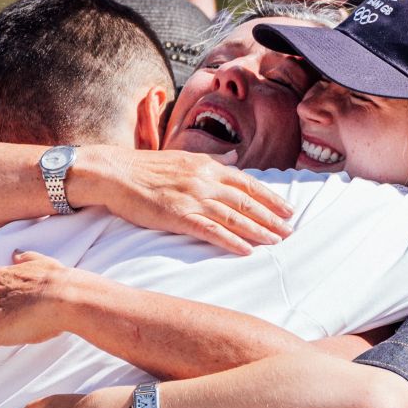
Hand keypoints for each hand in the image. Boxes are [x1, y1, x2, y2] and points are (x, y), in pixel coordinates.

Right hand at [89, 148, 294, 255]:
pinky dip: (231, 241)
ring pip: (234, 216)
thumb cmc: (145, 167)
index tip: (288, 209)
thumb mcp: (183, 157)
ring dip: (258, 230)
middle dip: (271, 217)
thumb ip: (212, 160)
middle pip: (246, 201)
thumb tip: (234, 157)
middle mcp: (205, 180)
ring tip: (277, 241)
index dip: (270, 197)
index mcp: (208, 166)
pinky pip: (211, 230)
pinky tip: (247, 250)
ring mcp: (193, 198)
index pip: (247, 183)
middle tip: (292, 230)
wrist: (115, 172)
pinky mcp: (178, 215)